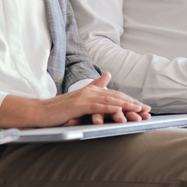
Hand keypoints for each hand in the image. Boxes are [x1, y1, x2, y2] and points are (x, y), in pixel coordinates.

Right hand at [3, 74, 149, 127]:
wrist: (40, 111)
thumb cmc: (57, 109)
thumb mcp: (78, 99)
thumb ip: (94, 86)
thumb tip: (108, 74)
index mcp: (90, 90)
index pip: (114, 95)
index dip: (129, 100)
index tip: (142, 106)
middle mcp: (89, 91)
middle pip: (115, 96)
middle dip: (132, 103)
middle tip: (147, 109)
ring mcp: (84, 97)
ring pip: (110, 101)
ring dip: (126, 106)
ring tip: (139, 111)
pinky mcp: (79, 105)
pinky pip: (99, 106)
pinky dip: (111, 109)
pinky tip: (121, 112)